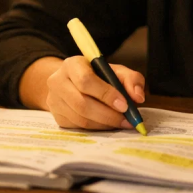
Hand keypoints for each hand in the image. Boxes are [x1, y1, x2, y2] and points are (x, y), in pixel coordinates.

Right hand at [24, 56, 145, 129]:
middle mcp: (57, 81)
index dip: (106, 94)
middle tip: (127, 120)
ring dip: (104, 124)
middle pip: (81, 103)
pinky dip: (97, 128)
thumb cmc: (98, 76)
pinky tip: (108, 124)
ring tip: (121, 122)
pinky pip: (78, 127)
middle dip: (108, 114)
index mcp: (72, 64)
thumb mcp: (116, 71)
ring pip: (80, 118)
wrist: (73, 82)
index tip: (125, 105)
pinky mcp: (56, 116)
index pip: (86, 81)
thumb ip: (131, 79)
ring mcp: (54, 101)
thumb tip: (138, 97)